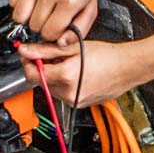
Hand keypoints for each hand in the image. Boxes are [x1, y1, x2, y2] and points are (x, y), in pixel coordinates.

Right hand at [10, 0, 99, 45]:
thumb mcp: (89, 11)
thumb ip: (78, 31)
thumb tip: (60, 43)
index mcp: (68, 0)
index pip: (49, 33)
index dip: (52, 33)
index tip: (56, 26)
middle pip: (34, 26)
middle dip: (41, 24)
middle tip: (49, 14)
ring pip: (20, 16)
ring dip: (28, 16)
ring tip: (40, 8)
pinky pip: (13, 1)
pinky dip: (20, 3)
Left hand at [19, 39, 139, 107]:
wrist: (127, 67)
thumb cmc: (107, 56)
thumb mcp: (73, 47)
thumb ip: (45, 50)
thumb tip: (25, 50)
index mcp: (65, 76)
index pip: (32, 74)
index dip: (28, 63)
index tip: (30, 54)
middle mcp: (68, 93)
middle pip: (41, 82)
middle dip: (43, 68)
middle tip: (53, 55)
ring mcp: (74, 101)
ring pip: (51, 88)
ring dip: (54, 76)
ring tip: (69, 64)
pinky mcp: (79, 104)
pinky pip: (63, 94)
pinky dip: (64, 84)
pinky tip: (76, 73)